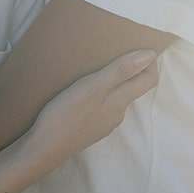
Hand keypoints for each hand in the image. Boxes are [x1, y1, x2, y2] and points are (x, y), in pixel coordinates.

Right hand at [31, 49, 156, 159]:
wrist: (44, 148)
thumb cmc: (66, 115)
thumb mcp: (93, 87)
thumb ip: (120, 71)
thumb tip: (150, 55)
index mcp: (121, 101)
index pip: (149, 80)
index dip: (149, 61)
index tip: (136, 44)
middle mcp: (118, 113)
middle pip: (134, 87)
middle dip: (130, 67)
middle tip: (115, 48)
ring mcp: (105, 122)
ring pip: (117, 95)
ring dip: (114, 79)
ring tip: (97, 63)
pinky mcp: (91, 127)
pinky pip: (104, 104)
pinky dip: (101, 91)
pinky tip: (85, 86)